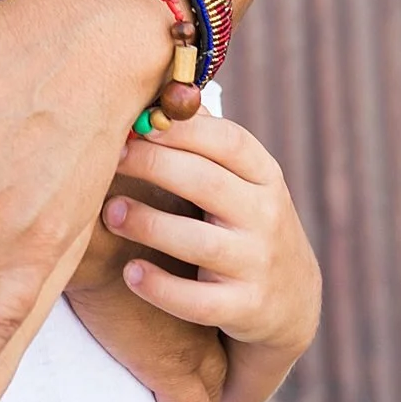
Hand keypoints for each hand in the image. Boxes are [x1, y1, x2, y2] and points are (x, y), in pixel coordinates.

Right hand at [65, 222, 225, 401]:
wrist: (96, 229)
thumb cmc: (101, 211)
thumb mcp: (124, 210)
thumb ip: (120, 209)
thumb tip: (93, 174)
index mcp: (191, 272)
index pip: (207, 302)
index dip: (206, 322)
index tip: (207, 337)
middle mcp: (200, 309)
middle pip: (217, 352)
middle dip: (220, 373)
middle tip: (222, 395)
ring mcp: (190, 345)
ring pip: (209, 393)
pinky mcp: (172, 375)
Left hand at [99, 111, 320, 401]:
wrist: (292, 302)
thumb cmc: (244, 221)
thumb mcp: (241, 182)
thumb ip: (203, 144)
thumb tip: (151, 92)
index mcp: (264, 176)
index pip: (228, 141)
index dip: (181, 129)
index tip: (136, 120)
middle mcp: (267, 217)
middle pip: (206, 183)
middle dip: (153, 165)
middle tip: (108, 157)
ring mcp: (259, 265)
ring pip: (199, 243)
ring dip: (149, 225)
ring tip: (110, 212)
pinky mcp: (246, 309)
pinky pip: (199, 302)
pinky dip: (162, 289)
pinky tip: (131, 273)